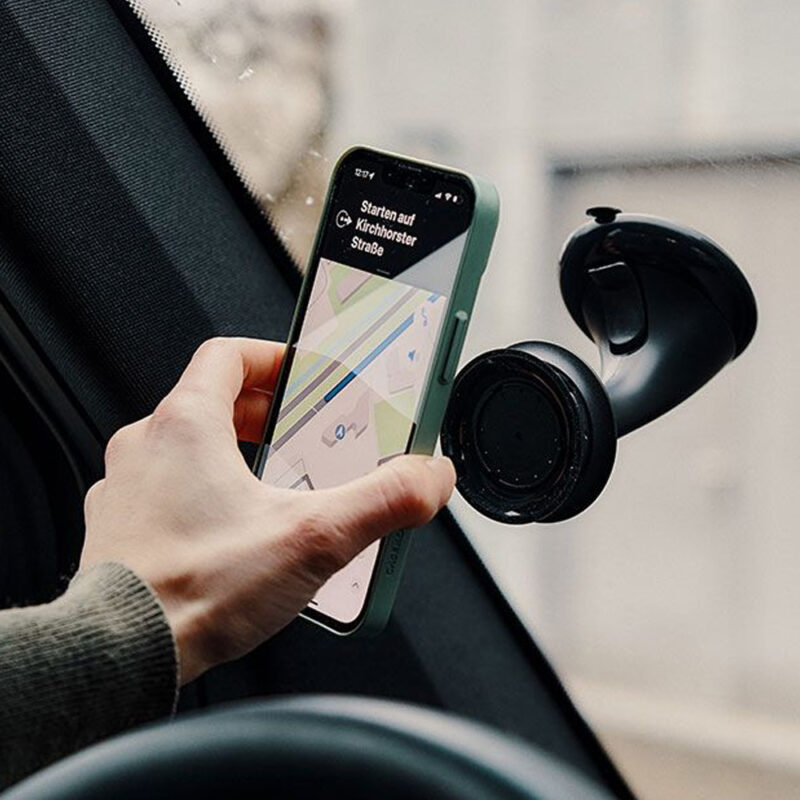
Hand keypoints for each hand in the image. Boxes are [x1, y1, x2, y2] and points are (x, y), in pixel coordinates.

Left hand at [80, 337, 454, 683]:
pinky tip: (234, 530)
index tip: (302, 374)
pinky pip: (166, 490)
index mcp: (186, 425)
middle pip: (211, 401)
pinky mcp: (122, 532)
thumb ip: (384, 500)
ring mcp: (128, 490)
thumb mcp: (313, 538)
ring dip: (232, 453)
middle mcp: (146, 448)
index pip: (228, 355)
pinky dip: (203, 494)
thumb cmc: (189, 592)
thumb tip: (428, 478)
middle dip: (263, 413)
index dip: (273, 358)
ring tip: (272, 481)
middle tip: (298, 431)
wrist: (119, 655)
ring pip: (186, 447)